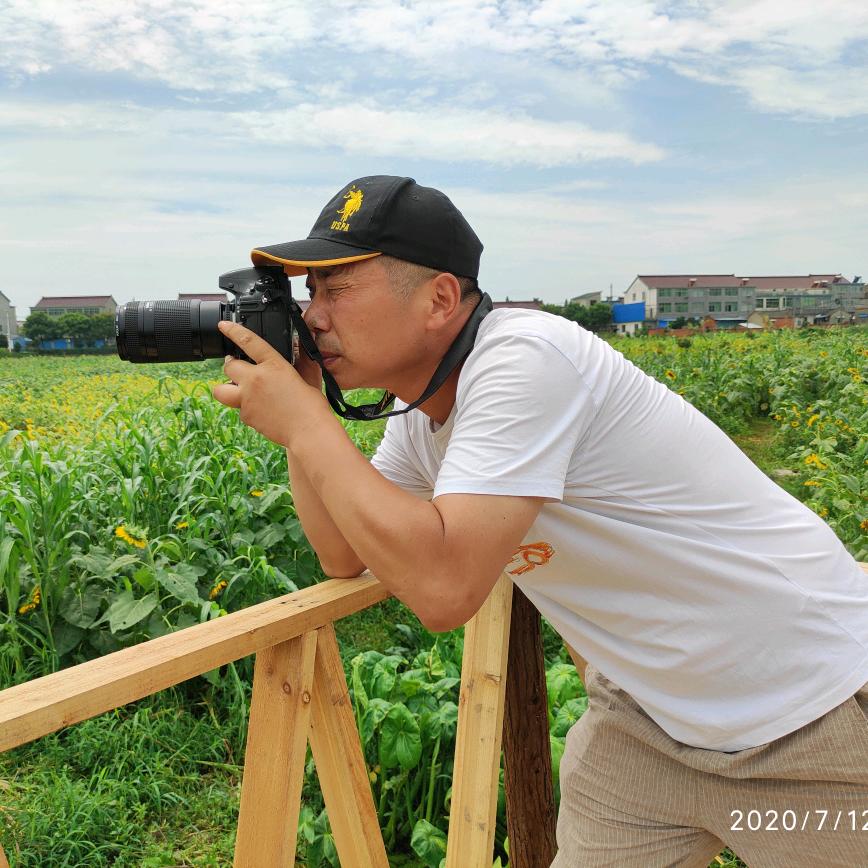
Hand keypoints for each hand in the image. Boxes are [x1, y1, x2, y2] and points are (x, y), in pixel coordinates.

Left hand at [211, 320, 331, 448]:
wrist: (309, 432)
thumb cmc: (313, 405)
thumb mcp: (309, 377)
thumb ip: (301, 361)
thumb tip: (300, 347)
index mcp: (273, 365)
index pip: (248, 341)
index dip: (233, 331)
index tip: (224, 325)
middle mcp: (256, 379)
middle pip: (229, 366)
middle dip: (231, 366)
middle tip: (238, 368)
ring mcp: (248, 399)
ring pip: (221, 390)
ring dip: (226, 388)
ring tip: (238, 390)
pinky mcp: (246, 415)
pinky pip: (238, 408)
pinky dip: (246, 407)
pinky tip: (261, 410)